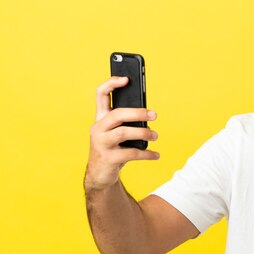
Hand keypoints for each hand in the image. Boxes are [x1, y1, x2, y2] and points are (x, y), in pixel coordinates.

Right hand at [85, 76, 159, 190]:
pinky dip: (146, 154)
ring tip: (155, 135)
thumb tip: (149, 114)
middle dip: (138, 113)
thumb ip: (127, 122)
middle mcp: (98, 128)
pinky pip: (131, 153)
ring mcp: (101, 143)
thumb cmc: (112, 148)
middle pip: (117, 114)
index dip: (111, 84)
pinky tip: (156, 155)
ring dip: (144, 133)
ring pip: (124, 133)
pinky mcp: (108, 158)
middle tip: (154, 115)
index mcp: (100, 118)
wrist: (100, 174)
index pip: (101, 95)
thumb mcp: (116, 133)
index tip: (126, 79)